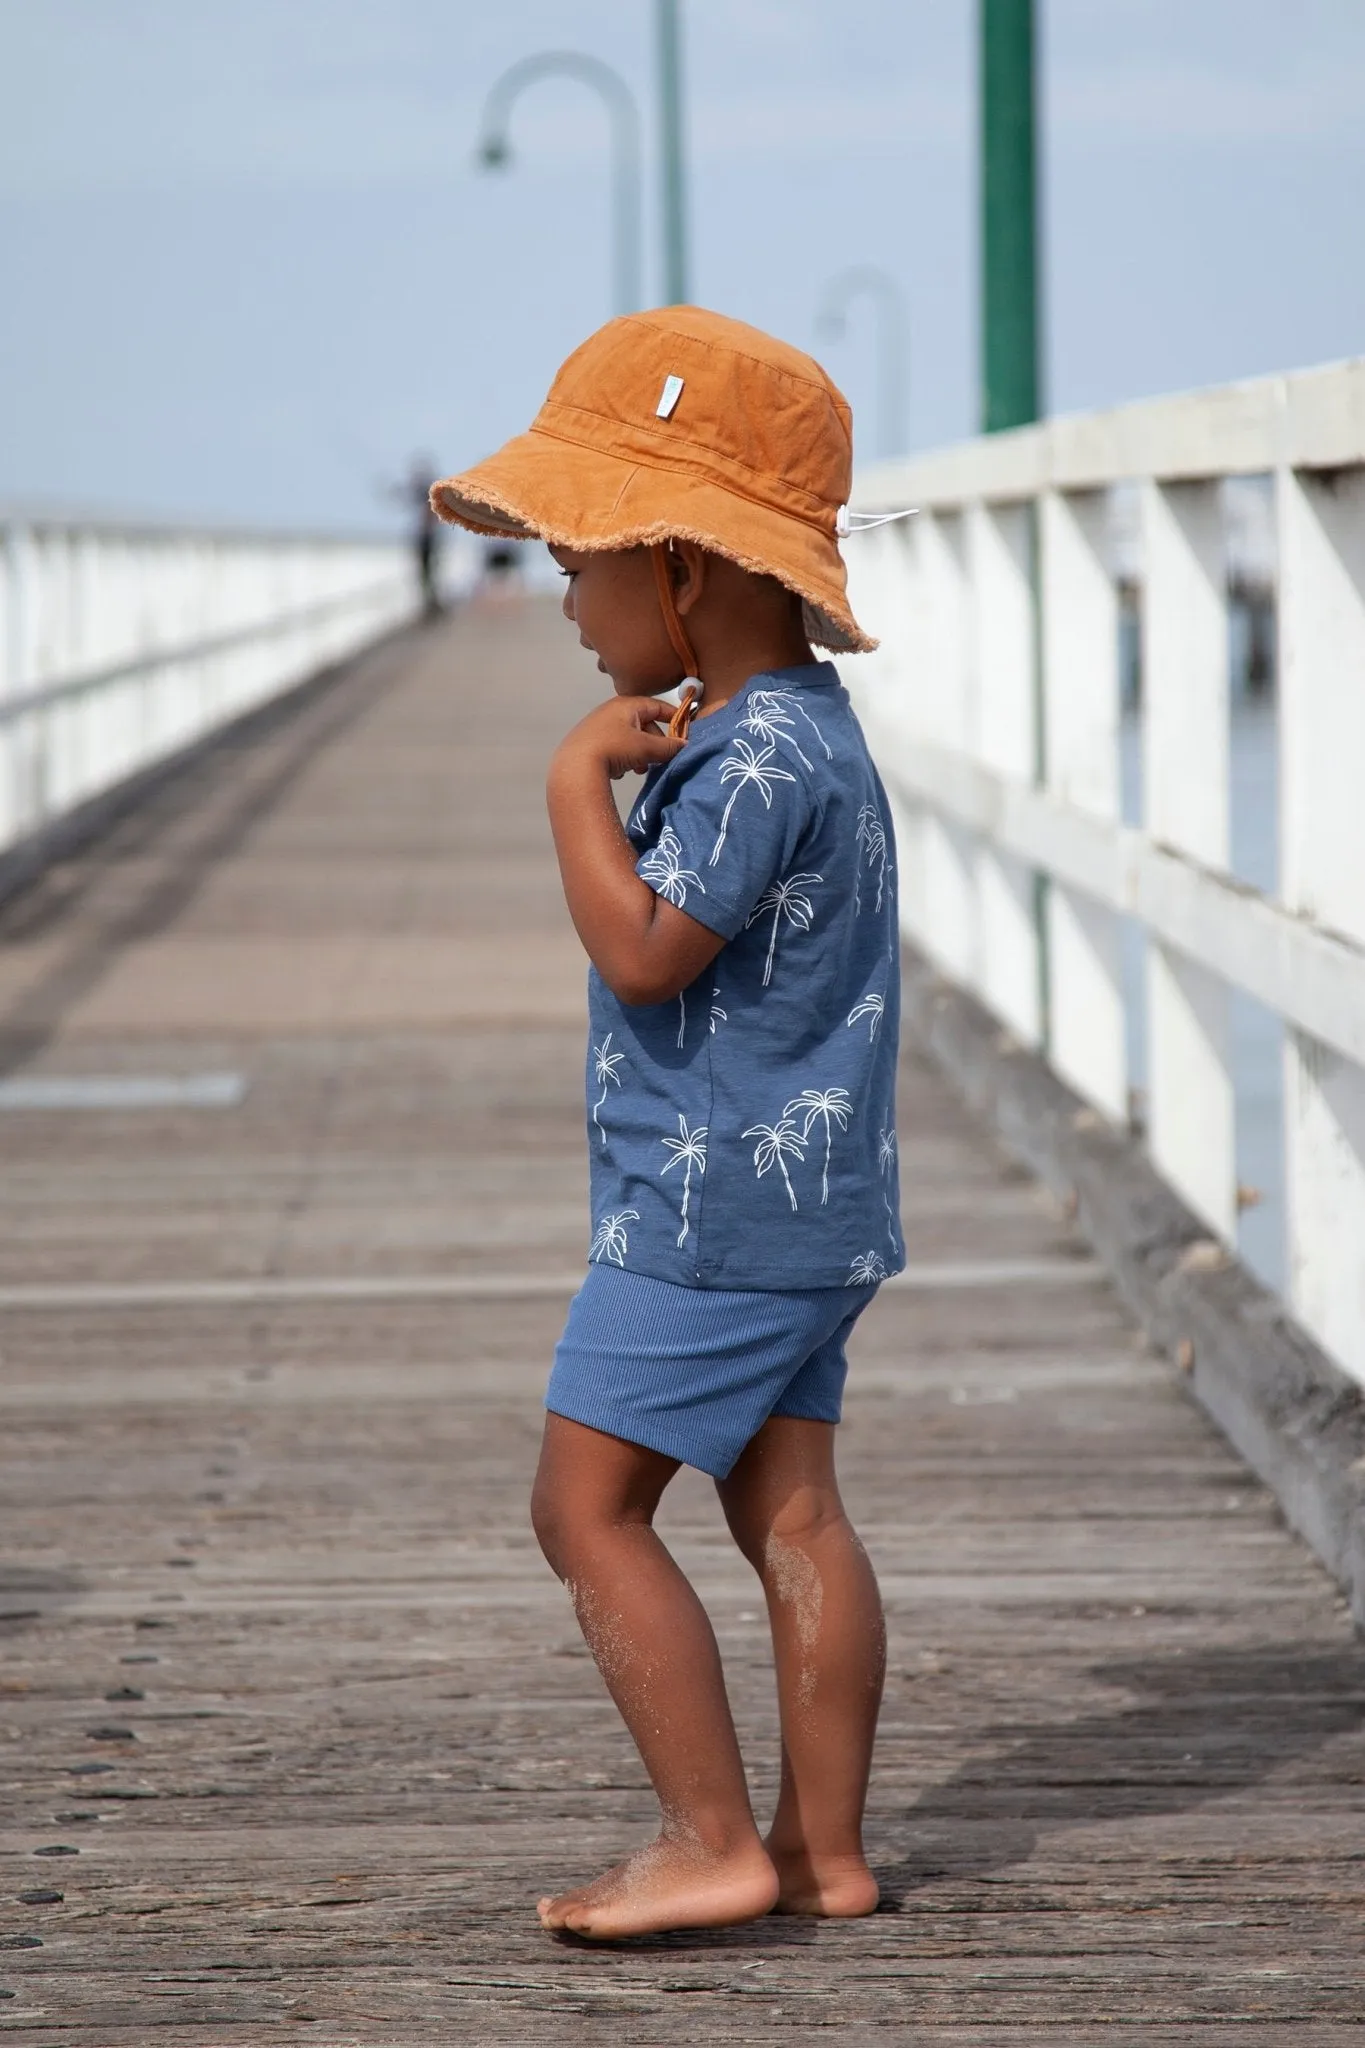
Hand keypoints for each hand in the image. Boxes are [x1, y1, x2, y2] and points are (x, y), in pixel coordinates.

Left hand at [553, 695, 685, 781]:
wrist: (575, 767)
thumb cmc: (614, 748)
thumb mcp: (646, 748)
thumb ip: (668, 746)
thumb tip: (683, 745)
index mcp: (626, 705)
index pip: (656, 706)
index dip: (673, 716)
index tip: (685, 729)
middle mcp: (610, 711)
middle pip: (643, 724)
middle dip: (654, 743)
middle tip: (658, 760)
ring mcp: (597, 727)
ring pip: (629, 738)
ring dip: (639, 754)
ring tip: (638, 770)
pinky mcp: (588, 742)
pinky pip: (614, 747)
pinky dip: (622, 758)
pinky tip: (619, 772)